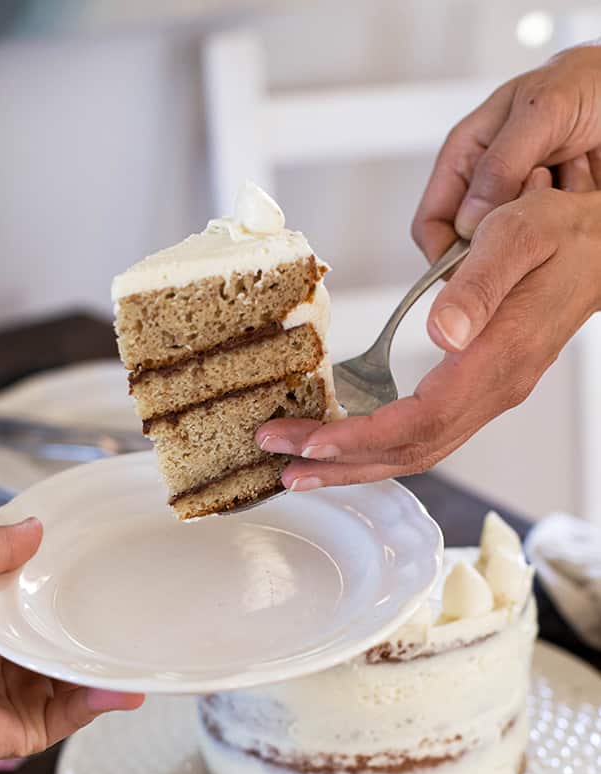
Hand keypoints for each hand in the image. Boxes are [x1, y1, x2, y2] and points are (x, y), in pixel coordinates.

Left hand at [0, 519, 143, 772]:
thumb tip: (34, 528)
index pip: (29, 610)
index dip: (62, 596)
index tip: (96, 580)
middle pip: (55, 647)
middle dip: (91, 635)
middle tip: (130, 616)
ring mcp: (8, 697)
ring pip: (71, 682)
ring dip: (105, 670)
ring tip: (136, 655)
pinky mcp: (19, 730)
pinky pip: (68, 716)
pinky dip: (99, 703)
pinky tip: (122, 689)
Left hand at [256, 188, 600, 488]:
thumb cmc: (564, 234)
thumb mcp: (520, 235)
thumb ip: (479, 284)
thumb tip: (440, 334)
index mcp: (497, 361)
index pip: (418, 423)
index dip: (359, 440)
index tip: (308, 443)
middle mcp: (493, 390)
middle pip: (409, 452)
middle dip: (340, 463)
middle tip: (281, 464)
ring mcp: (488, 394)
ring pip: (415, 450)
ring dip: (355, 463)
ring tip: (300, 466)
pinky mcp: (480, 387)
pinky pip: (424, 432)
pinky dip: (378, 445)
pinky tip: (346, 439)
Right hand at [412, 43, 600, 260]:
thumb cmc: (584, 82)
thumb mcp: (541, 112)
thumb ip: (501, 164)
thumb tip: (468, 221)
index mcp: (466, 157)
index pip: (431, 223)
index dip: (443, 253)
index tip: (471, 267)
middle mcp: (486, 186)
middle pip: (466, 244)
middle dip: (494, 246)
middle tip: (531, 226)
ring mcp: (517, 203)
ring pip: (505, 248)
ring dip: (533, 238)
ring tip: (564, 201)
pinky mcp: (548, 217)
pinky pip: (541, 246)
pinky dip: (559, 236)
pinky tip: (579, 206)